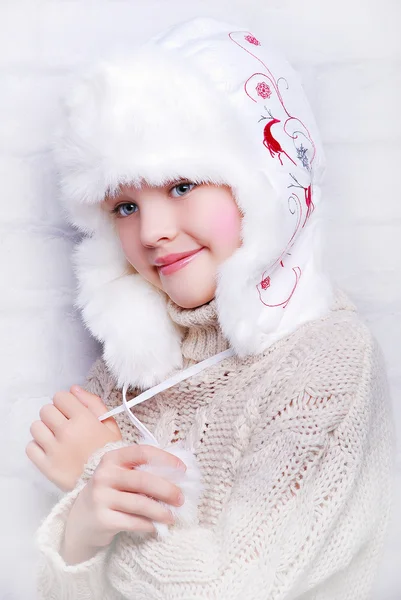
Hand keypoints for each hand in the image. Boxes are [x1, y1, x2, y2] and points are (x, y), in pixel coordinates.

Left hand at [26, 386, 121, 491]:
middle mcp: (66, 432)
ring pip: (36, 427)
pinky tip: (50, 449)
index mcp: (83, 419)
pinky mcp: (46, 465)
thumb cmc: (110, 452)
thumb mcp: (110, 425)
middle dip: (54, 415)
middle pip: (46, 410)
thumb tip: (74, 389)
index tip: (70, 411)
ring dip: (45, 429)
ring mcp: (54, 449)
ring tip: (56, 437)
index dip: (65, 402)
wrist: (107, 483)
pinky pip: (30, 447)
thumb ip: (93, 403)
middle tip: (64, 425)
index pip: (60, 397)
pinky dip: (38, 447)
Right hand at [61, 444, 186, 563]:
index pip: (142, 452)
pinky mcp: (102, 519)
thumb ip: (141, 471)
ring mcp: (101, 498)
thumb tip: (176, 476)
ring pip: (140, 503)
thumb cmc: (110, 493)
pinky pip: (133, 522)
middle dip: (167, 489)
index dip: (165, 459)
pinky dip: (148, 525)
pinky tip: (155, 526)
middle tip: (181, 498)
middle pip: (143, 479)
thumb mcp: (119, 475)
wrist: (80, 520)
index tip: (182, 470)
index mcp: (112, 458)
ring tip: (172, 516)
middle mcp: (104, 475)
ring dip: (160, 511)